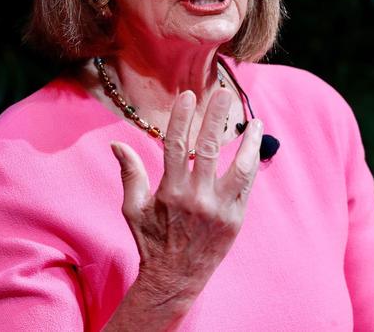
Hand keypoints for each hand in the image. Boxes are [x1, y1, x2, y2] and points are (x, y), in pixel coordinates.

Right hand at [110, 88, 262, 310]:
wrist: (175, 280)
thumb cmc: (151, 241)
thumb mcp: (133, 209)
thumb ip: (130, 174)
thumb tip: (118, 143)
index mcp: (170, 192)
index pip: (177, 145)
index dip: (182, 118)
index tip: (189, 95)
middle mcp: (197, 198)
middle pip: (211, 149)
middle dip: (218, 118)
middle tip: (225, 94)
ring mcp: (220, 209)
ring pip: (240, 167)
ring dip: (248, 141)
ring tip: (255, 119)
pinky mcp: (235, 218)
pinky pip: (247, 185)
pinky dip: (253, 162)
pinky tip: (256, 144)